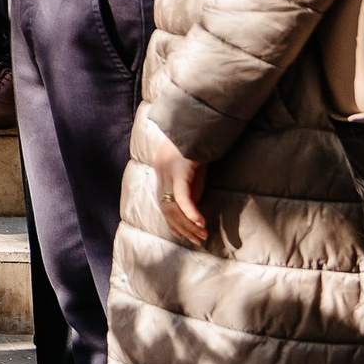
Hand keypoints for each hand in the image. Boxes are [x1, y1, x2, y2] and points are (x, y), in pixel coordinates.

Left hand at [145, 120, 208, 244]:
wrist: (197, 123)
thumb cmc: (196, 144)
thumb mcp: (190, 168)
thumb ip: (188, 185)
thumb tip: (193, 205)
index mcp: (162, 173)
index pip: (162, 204)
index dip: (172, 223)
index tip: (183, 236)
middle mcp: (161, 173)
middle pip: (166, 209)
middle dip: (183, 228)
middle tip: (199, 240)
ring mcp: (168, 172)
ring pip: (173, 207)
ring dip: (189, 225)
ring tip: (203, 235)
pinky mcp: (180, 171)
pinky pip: (181, 197)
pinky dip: (190, 212)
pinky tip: (200, 222)